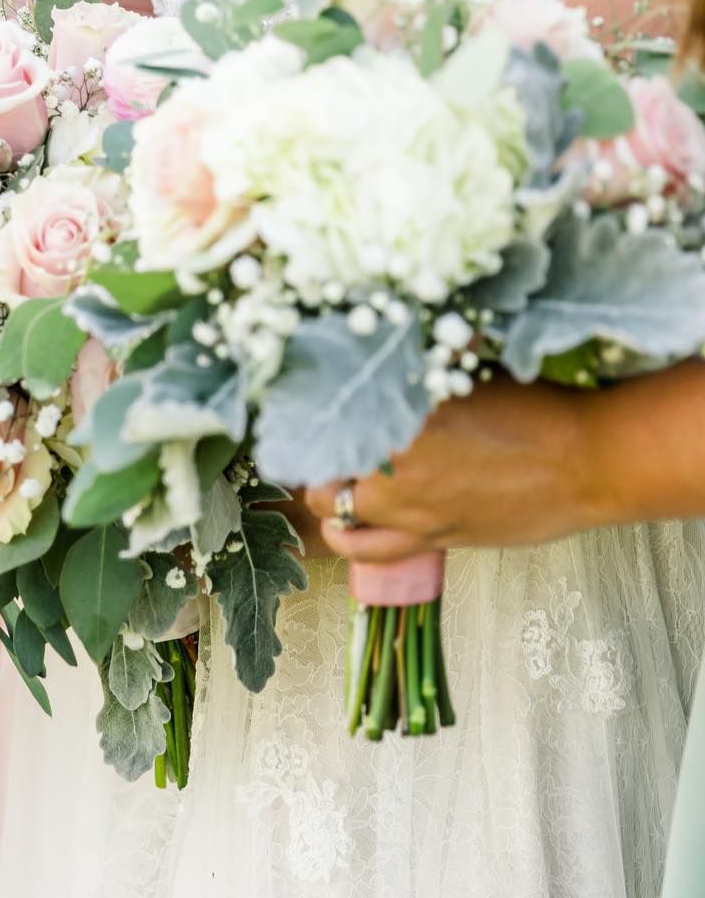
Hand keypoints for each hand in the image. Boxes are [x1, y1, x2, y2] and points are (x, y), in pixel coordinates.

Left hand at [305, 379, 602, 561]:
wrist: (587, 463)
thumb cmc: (535, 411)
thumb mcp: (468, 375)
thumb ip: (421, 371)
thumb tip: (388, 346)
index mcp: (400, 417)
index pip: (327, 415)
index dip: (313, 410)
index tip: (311, 403)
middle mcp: (394, 468)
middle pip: (321, 464)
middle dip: (318, 453)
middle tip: (327, 441)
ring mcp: (410, 510)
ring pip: (333, 512)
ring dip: (327, 497)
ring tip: (336, 481)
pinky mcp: (431, 539)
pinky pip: (367, 551)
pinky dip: (348, 539)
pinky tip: (350, 524)